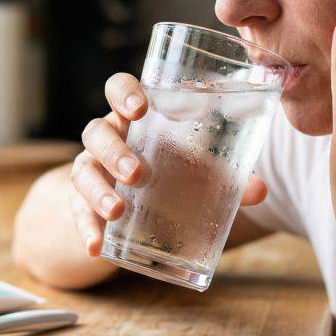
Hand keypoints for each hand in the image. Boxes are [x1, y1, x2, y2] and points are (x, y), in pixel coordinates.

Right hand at [70, 73, 268, 256]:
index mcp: (134, 117)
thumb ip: (228, 176)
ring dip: (98, 191)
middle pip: (96, 132)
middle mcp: (108, 138)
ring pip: (82, 171)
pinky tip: (97, 246)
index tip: (141, 108)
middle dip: (114, 151)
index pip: (118, 88)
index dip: (124, 93)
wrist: (134, 204)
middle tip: (137, 173)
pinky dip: (86, 230)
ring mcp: (91, 169)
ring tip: (117, 212)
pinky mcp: (81, 203)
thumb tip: (259, 190)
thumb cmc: (171, 171)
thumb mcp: (198, 170)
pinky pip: (76, 212)